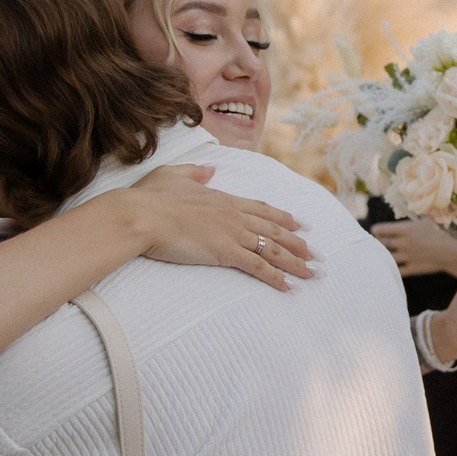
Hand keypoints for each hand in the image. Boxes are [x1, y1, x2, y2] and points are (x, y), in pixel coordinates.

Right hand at [87, 167, 312, 289]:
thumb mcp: (172, 175)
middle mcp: (233, 215)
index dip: (282, 217)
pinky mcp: (225, 252)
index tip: (299, 224)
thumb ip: (194, 172)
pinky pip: (258, 267)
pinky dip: (276, 278)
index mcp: (222, 198)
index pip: (260, 209)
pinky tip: (289, 287)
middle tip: (316, 253)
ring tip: (312, 273)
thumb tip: (210, 168)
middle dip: (298, 243)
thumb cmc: (149, 198)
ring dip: (296, 262)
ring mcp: (231, 233)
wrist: (140, 215)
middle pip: (274, 230)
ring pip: (273, 249)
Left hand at [373, 218, 456, 279]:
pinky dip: (393, 268)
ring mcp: (408, 258)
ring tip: (386, 253)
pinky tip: (394, 266)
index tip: (377, 231)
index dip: (376, 231)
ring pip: (387, 258)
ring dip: (385, 256)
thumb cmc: (446, 229)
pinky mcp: (414, 269)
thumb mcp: (431, 216)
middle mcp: (404, 244)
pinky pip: (397, 271)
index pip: (380, 230)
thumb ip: (418, 211)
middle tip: (382, 242)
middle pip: (382, 244)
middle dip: (380, 243)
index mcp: (406, 229)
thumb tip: (414, 199)